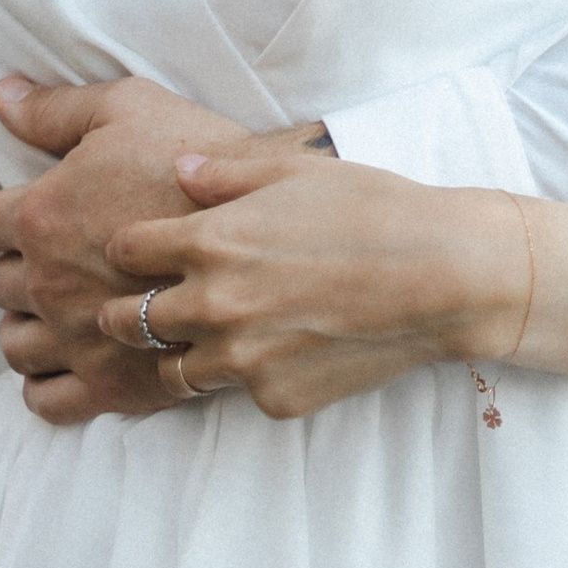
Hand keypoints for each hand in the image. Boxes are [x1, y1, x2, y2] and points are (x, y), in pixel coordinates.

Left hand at [0, 77, 279, 424]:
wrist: (272, 226)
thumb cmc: (201, 155)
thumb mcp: (130, 107)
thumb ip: (57, 108)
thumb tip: (2, 96)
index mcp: (44, 215)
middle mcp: (50, 283)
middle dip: (17, 270)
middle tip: (49, 259)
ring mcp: (78, 340)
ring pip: (16, 346)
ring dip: (26, 328)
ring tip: (54, 313)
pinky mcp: (115, 385)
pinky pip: (47, 400)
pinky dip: (43, 385)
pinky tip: (64, 363)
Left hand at [101, 146, 530, 420]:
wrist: (442, 276)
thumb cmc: (375, 207)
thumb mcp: (297, 170)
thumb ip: (227, 172)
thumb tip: (181, 168)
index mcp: (212, 241)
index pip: (126, 250)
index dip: (130, 247)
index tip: (140, 249)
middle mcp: (213, 304)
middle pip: (126, 320)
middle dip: (126, 311)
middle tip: (141, 305)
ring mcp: (241, 360)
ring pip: (170, 371)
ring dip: (177, 353)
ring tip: (199, 339)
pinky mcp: (272, 398)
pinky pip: (237, 393)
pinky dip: (247, 376)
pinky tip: (277, 351)